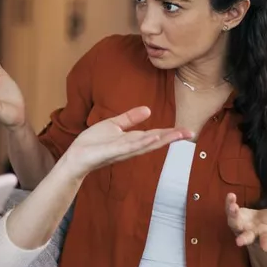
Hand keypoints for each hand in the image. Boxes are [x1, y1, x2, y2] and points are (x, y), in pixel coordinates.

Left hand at [61, 106, 192, 178]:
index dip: (170, 133)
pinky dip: (140, 143)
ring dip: (161, 139)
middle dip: (172, 137)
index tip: (187, 130)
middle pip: (154, 141)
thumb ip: (130, 118)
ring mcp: (122, 150)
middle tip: (190, 133)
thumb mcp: (113, 125)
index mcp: (132, 140)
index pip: (154, 135)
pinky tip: (152, 137)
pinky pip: (128, 147)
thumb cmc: (93, 143)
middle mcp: (130, 147)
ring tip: (177, 134)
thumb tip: (148, 110)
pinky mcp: (111, 152)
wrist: (76, 156)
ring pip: (145, 144)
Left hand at [225, 193, 266, 251]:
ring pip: (234, 223)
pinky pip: (230, 210)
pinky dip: (229, 203)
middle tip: (239, 242)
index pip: (266, 240)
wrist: (260, 223)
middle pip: (247, 236)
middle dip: (244, 239)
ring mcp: (241, 225)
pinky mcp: (235, 216)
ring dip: (233, 215)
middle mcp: (251, 233)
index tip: (266, 248)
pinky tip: (231, 195)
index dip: (266, 243)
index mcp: (264, 236)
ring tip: (234, 207)